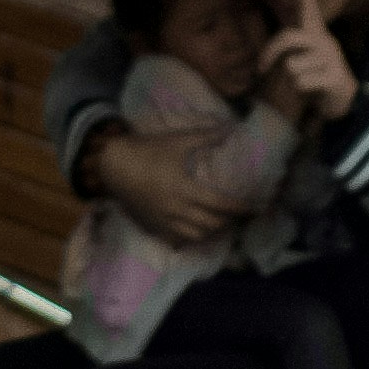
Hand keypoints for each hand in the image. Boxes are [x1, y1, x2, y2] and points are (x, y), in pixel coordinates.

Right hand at [89, 120, 230, 247]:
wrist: (113, 165)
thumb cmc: (147, 150)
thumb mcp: (178, 140)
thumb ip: (206, 137)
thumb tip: (231, 130)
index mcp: (186, 189)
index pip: (222, 205)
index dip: (241, 208)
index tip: (255, 206)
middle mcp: (178, 210)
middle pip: (213, 224)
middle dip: (230, 221)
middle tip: (240, 214)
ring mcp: (165, 221)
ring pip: (198, 236)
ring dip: (214, 231)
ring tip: (223, 222)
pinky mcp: (155, 226)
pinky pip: (180, 239)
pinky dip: (194, 237)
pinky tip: (199, 229)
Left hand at [258, 11, 353, 123]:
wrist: (343, 99)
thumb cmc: (314, 74)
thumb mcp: (300, 54)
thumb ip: (286, 42)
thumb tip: (268, 22)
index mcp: (314, 32)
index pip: (308, 6)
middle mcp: (323, 40)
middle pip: (288, 37)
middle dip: (270, 52)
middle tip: (261, 68)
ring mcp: (330, 57)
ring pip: (291, 64)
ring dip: (290, 77)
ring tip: (302, 79)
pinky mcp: (335, 75)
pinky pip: (301, 81)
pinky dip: (300, 89)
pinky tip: (312, 89)